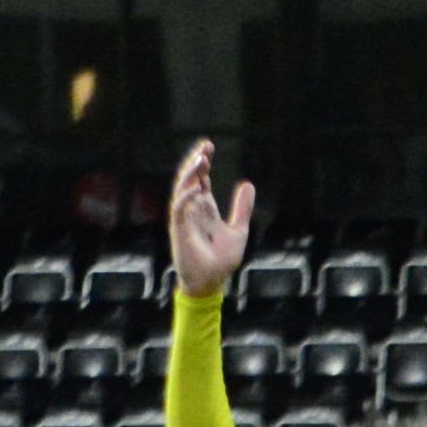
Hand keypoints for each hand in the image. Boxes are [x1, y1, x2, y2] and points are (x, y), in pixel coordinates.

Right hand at [168, 139, 253, 298]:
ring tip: (201, 158)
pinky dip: (186, 196)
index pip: (201, 180)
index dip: (203, 164)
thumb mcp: (238, 229)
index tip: (209, 147)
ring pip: (182, 188)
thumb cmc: (221, 260)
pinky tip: (197, 186)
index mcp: (204, 209)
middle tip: (205, 145)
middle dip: (196, 162)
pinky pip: (179, 207)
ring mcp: (184, 218)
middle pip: (190, 179)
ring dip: (190, 173)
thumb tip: (248, 184)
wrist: (212, 282)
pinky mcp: (180, 229)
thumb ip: (242, 208)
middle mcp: (192, 210)